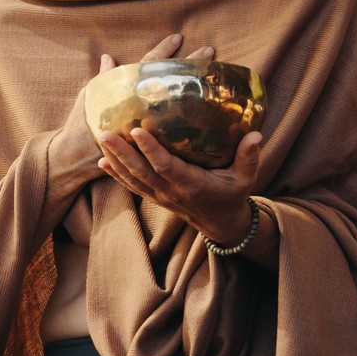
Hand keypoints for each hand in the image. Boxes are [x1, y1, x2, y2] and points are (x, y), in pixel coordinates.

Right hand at [50, 32, 198, 190]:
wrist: (76, 158)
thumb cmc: (81, 124)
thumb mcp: (91, 97)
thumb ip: (104, 78)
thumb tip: (108, 57)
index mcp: (126, 92)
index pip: (148, 65)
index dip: (163, 50)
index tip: (179, 37)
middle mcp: (141, 106)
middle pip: (170, 81)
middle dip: (189, 64)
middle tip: (210, 50)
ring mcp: (147, 122)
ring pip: (177, 102)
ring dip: (195, 88)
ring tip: (215, 75)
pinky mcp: (151, 140)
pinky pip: (175, 128)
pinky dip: (190, 120)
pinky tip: (208, 114)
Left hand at [94, 62, 265, 248]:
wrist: (221, 225)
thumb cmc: (233, 195)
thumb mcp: (246, 178)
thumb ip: (250, 157)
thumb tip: (256, 135)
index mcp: (192, 185)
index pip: (167, 167)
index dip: (151, 150)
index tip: (137, 131)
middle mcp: (171, 192)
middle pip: (141, 172)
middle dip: (122, 153)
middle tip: (105, 132)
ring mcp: (160, 196)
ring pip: (132, 178)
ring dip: (115, 160)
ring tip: (100, 139)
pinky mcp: (155, 197)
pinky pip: (132, 186)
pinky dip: (116, 174)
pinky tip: (102, 161)